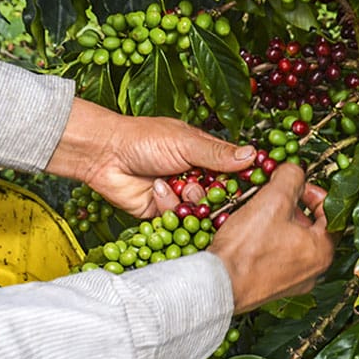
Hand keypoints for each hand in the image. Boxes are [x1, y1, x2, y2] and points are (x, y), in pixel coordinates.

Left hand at [45, 98, 255, 217]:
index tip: (252, 185)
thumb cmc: (144, 139)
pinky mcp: (162, 212)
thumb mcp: (187, 143)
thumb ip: (218, 154)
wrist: (105, 154)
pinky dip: (169, 205)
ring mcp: (179, 195)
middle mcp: (194, 176)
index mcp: (204, 154)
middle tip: (206, 186)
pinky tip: (157, 189)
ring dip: (190, 199)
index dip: (242, 179)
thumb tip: (253, 154)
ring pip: (200, 211)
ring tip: (178, 184)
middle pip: (220, 196)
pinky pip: (178, 219)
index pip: (233, 170)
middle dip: (215, 195)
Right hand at [208, 163, 334, 313]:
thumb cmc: (247, 248)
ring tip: (263, 214)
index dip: (316, 194)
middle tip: (280, 197)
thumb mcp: (273, 199)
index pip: (332, 215)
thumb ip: (290, 178)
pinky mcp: (273, 288)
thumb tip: (294, 171)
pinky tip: (253, 236)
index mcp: (322, 251)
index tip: (299, 186)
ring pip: (296, 245)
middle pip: (314, 230)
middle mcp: (313, 271)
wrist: (217, 284)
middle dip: (297, 209)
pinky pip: (280, 259)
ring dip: (283, 225)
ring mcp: (293, 283)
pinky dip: (272, 243)